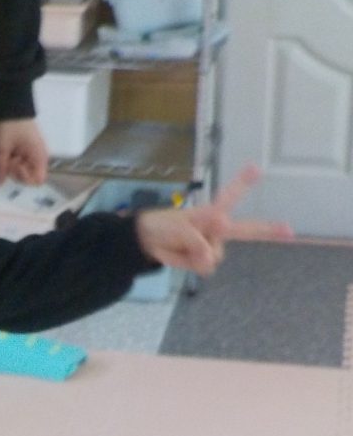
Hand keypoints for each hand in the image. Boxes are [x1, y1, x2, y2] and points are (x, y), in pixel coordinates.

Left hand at [0, 118, 48, 185]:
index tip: (14, 165)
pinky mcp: (24, 149)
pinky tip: (4, 153)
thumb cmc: (10, 125)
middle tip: (6, 158)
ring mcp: (31, 153)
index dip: (24, 178)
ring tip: (3, 153)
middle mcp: (38, 157)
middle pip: (27, 176)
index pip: (37, 180)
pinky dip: (10, 161)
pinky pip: (18, 162)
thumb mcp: (2, 148)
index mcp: (39, 156)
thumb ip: (0, 168)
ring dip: (10, 166)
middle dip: (14, 171)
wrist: (11, 105)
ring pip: (21, 170)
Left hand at [134, 165, 292, 276]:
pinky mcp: (202, 260)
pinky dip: (193, 265)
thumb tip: (210, 258)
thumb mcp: (178, 229)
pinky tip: (184, 257)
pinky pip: (204, 268)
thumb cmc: (164, 225)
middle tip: (289, 230)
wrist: (147, 241)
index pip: (230, 195)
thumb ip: (196, 241)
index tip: (257, 168)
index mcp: (212, 212)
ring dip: (198, 256)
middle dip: (267, 230)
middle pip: (246, 230)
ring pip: (215, 256)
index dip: (242, 182)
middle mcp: (217, 228)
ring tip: (183, 246)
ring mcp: (212, 245)